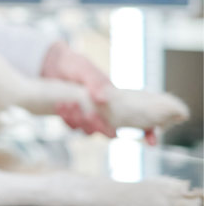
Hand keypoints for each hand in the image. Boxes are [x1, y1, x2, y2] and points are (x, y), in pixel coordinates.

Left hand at [40, 42, 157, 142]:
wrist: (54, 64)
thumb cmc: (76, 66)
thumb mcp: (87, 70)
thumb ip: (95, 82)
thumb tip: (102, 99)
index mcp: (117, 102)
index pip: (138, 121)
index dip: (147, 132)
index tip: (152, 141)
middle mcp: (105, 113)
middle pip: (109, 132)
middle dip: (99, 126)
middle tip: (89, 114)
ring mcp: (88, 117)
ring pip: (89, 131)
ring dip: (79, 120)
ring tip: (69, 104)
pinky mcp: (71, 118)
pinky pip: (71, 126)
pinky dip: (66, 118)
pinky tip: (61, 106)